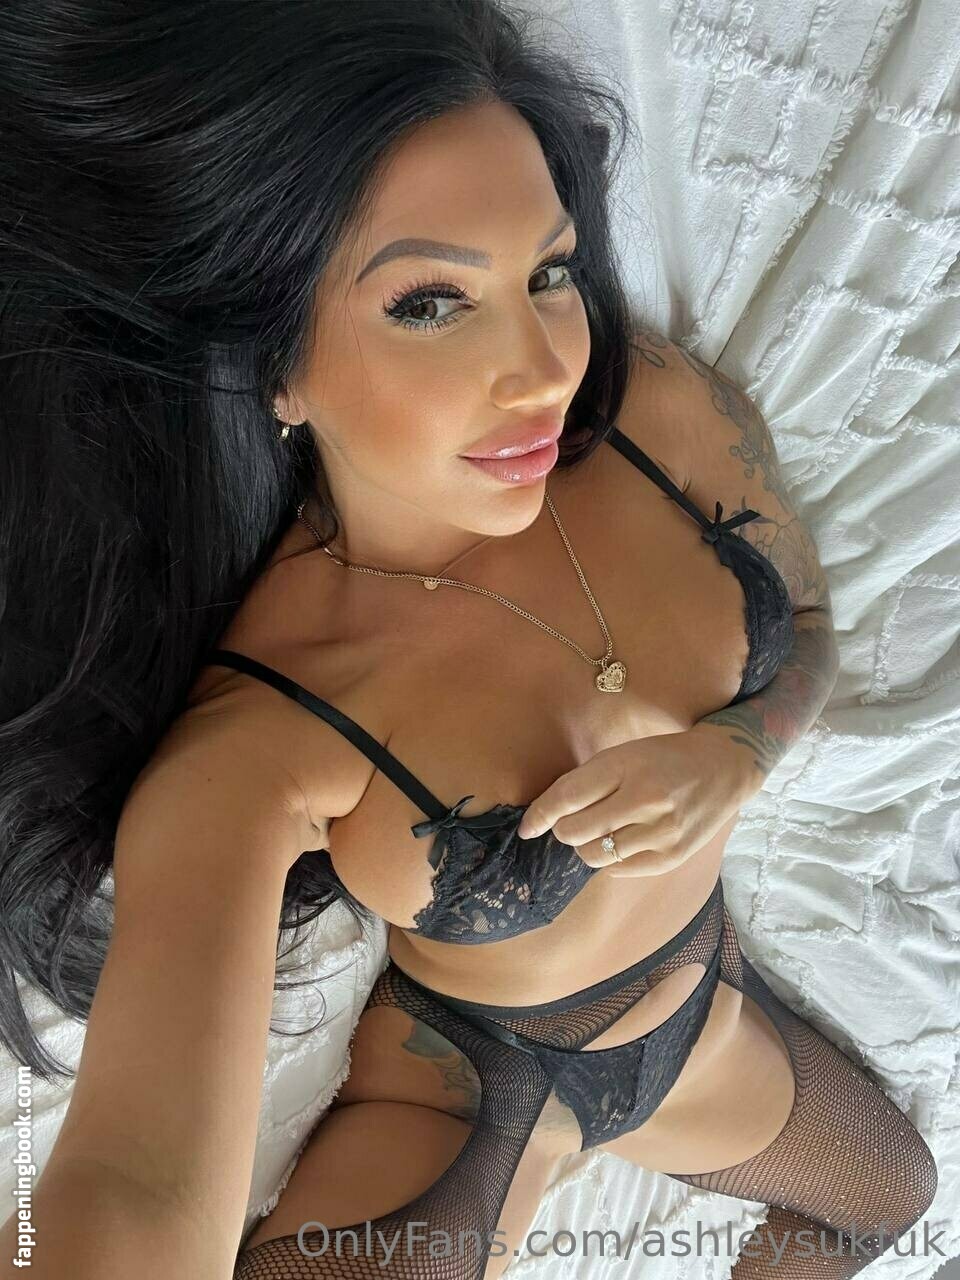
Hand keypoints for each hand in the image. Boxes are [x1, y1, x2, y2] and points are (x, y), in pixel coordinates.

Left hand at [515, 724, 757, 876]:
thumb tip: (546, 815)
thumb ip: (587, 781)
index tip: (527, 827)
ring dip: (585, 847)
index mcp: (626, 766)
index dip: (539, 816)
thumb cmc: (664, 757)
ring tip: (597, 833)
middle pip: (575, 832)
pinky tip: (620, 843)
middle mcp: (644, 799)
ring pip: (594, 856)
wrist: (724, 768)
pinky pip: (619, 870)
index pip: (566, 798)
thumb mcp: (624, 754)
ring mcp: (661, 831)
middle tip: (572, 823)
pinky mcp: (672, 856)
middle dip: (564, 830)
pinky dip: (609, 860)